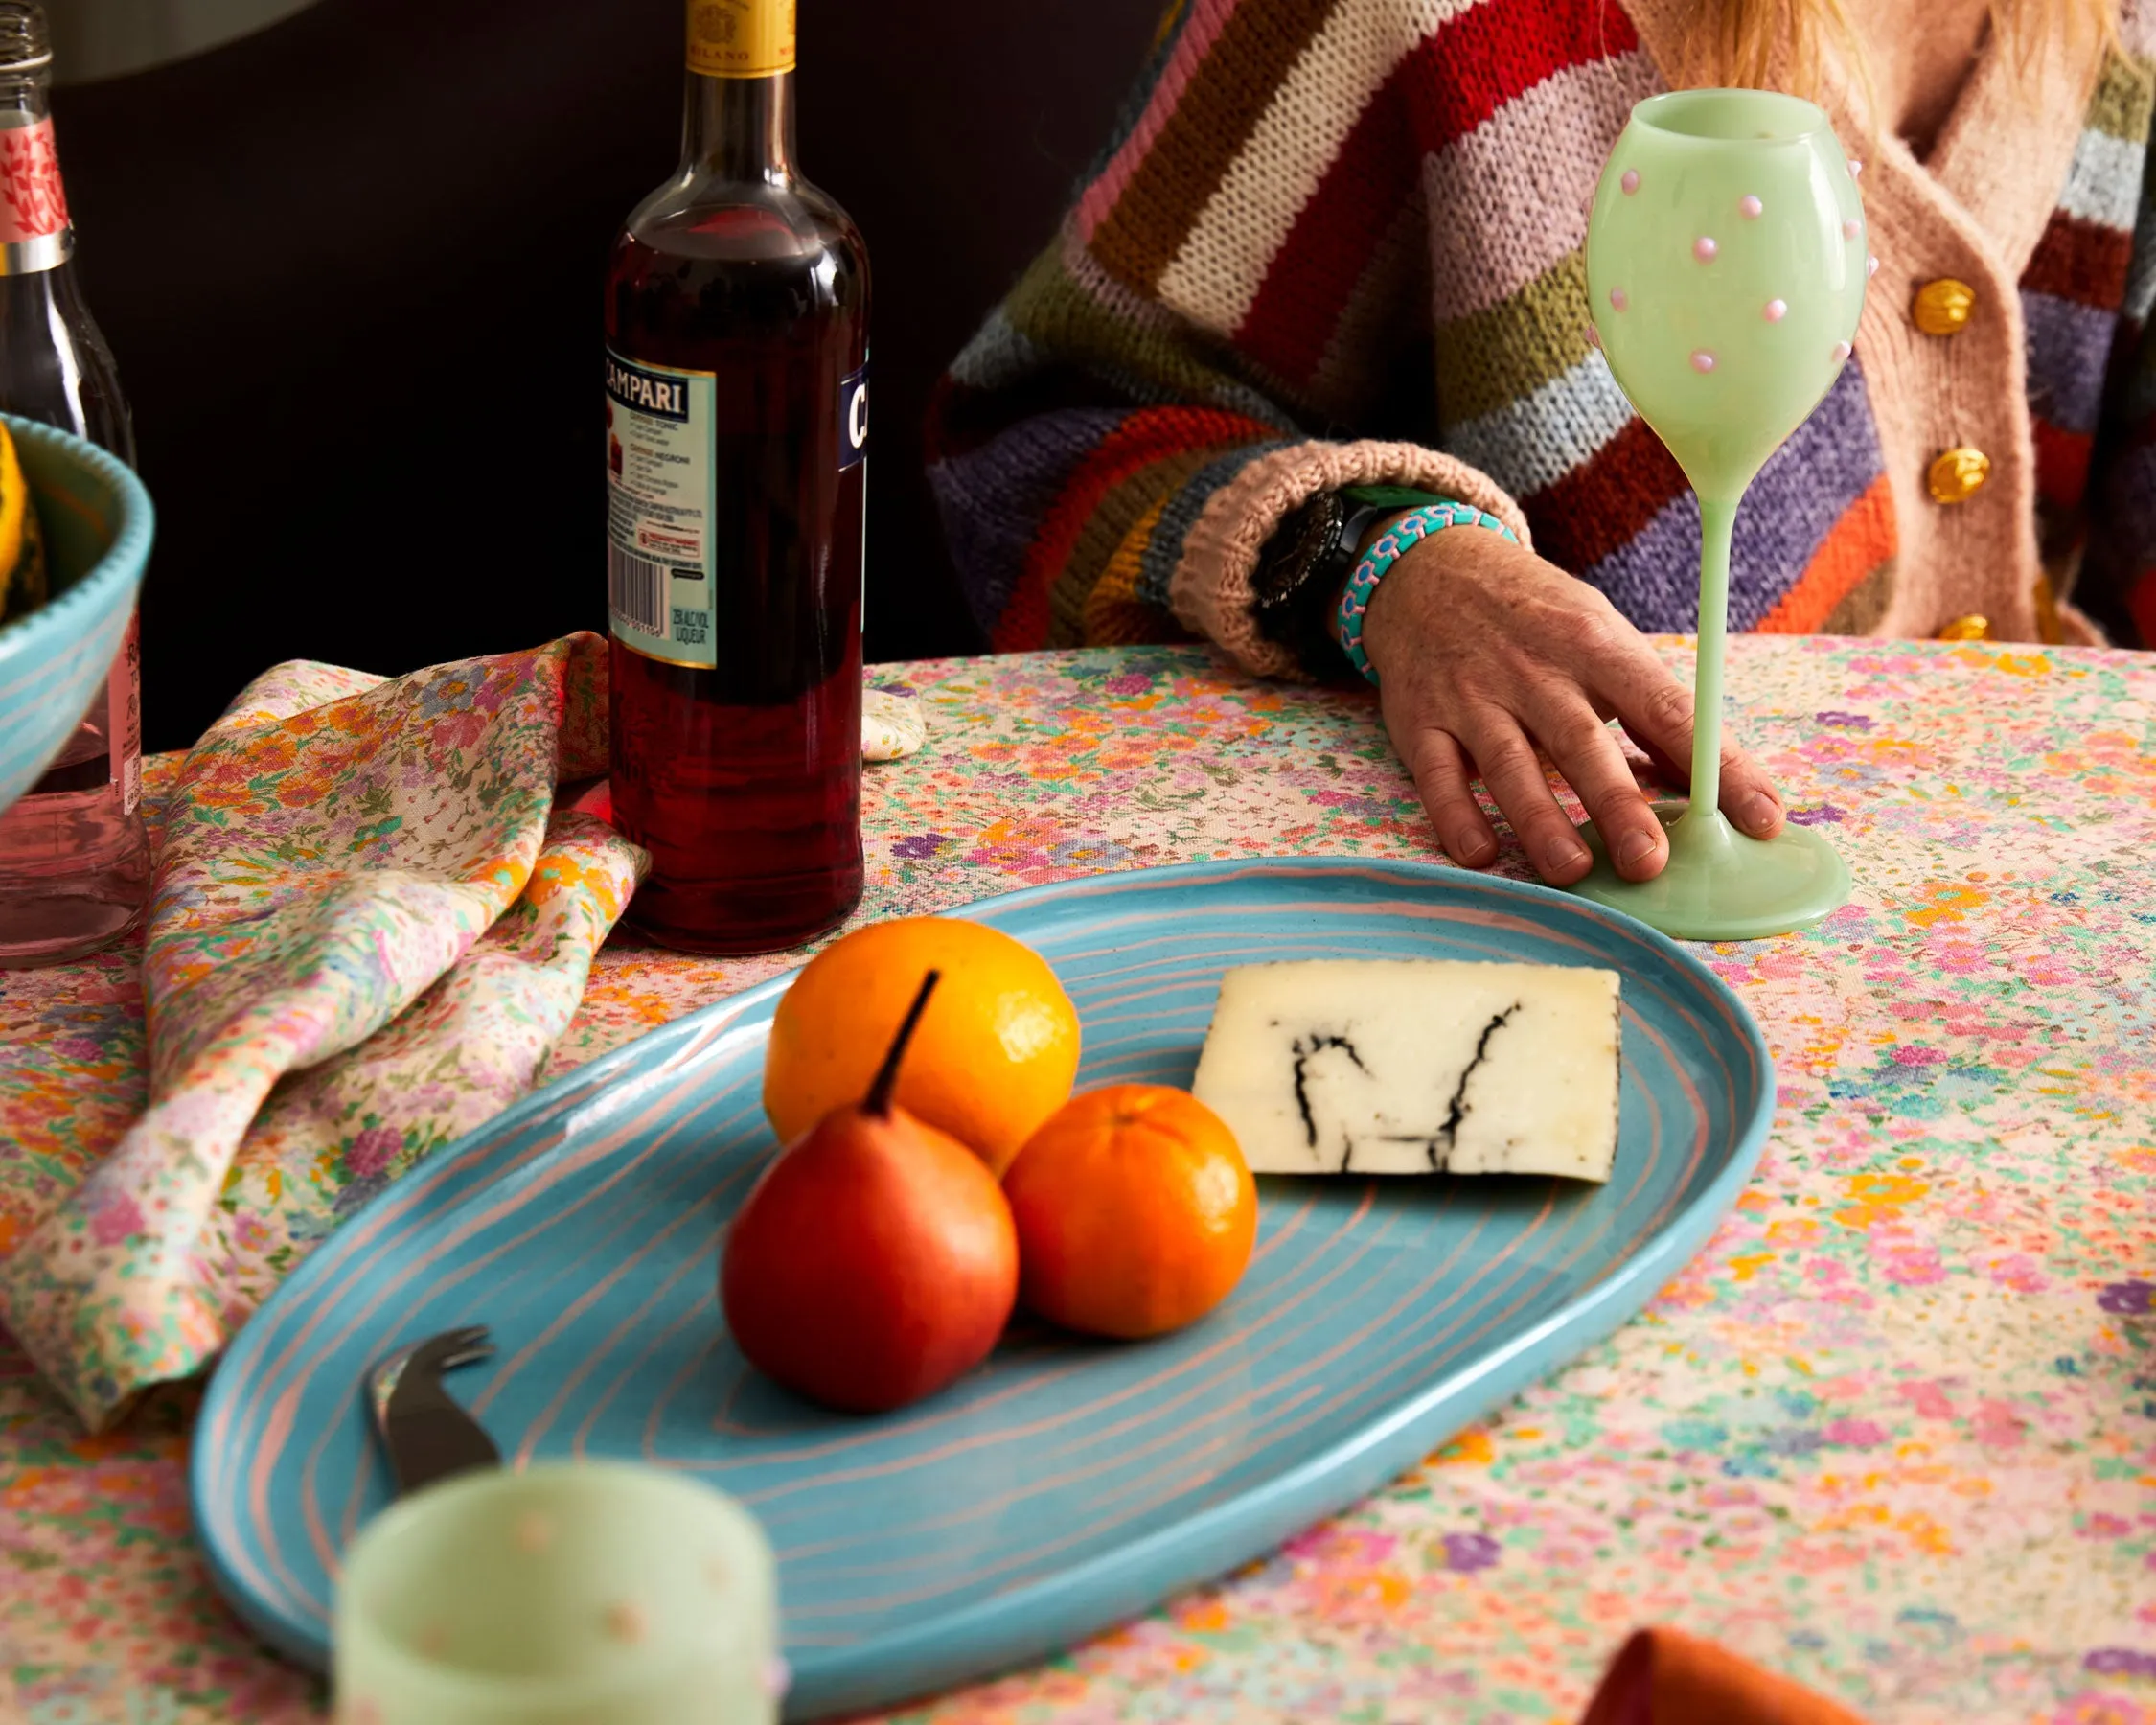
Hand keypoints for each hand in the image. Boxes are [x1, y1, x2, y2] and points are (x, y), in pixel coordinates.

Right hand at [1359, 526, 1784, 884]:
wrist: (1431, 570)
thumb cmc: (1537, 617)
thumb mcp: (1600, 637)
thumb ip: (1647, 710)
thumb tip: (1708, 787)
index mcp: (1597, 646)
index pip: (1669, 710)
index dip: (1717, 767)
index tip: (1760, 818)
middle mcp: (1535, 671)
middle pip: (1582, 743)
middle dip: (1617, 805)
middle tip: (1650, 862)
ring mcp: (1473, 696)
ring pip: (1508, 765)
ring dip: (1539, 820)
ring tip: (1572, 870)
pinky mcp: (1420, 722)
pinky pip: (1437, 776)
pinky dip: (1455, 816)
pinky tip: (1479, 854)